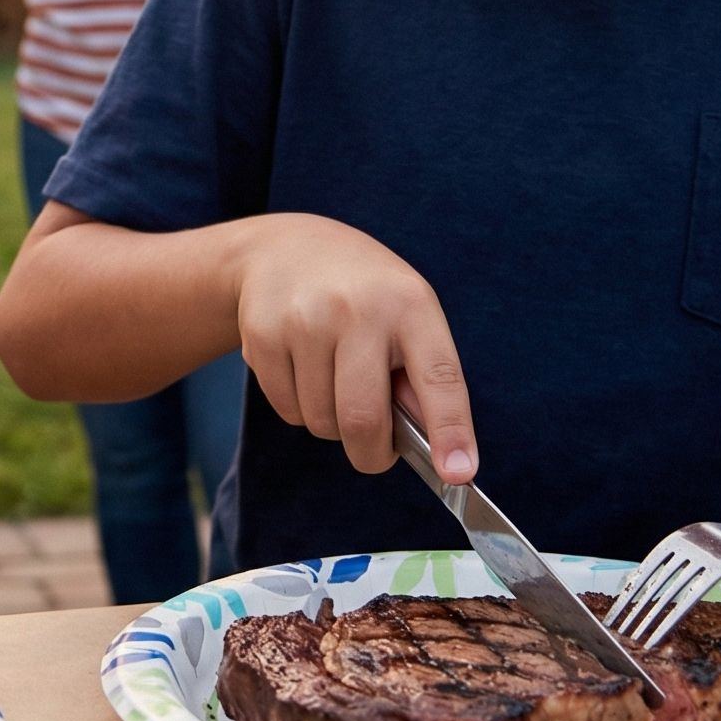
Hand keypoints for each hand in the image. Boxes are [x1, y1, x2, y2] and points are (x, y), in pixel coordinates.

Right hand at [233, 214, 477, 482]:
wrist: (285, 246)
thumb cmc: (362, 292)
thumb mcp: (406, 311)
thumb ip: (419, 373)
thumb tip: (433, 450)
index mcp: (409, 304)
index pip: (438, 377)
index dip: (450, 430)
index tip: (458, 473)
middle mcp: (356, 309)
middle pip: (362, 419)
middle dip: (371, 453)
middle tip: (374, 450)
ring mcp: (303, 320)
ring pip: (320, 422)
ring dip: (331, 422)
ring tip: (333, 381)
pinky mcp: (262, 334)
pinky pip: (287, 410)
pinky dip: (299, 407)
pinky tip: (302, 368)